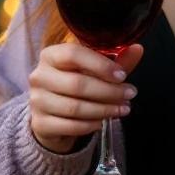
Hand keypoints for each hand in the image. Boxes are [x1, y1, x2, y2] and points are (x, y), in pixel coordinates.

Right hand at [28, 41, 143, 152]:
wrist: (51, 114)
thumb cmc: (76, 84)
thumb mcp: (95, 70)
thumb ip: (116, 61)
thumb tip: (138, 48)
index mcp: (50, 55)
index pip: (73, 54)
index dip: (100, 65)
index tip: (122, 76)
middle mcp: (39, 76)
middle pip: (77, 84)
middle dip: (108, 91)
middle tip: (130, 94)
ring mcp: (36, 101)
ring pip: (75, 108)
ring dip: (103, 110)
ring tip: (122, 109)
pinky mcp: (39, 124)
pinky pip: (70, 126)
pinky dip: (90, 125)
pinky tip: (102, 122)